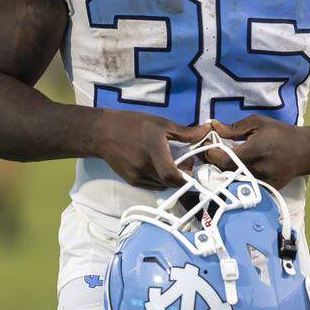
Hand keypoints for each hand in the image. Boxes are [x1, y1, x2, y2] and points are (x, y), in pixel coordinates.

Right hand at [90, 109, 209, 189]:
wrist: (102, 132)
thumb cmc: (133, 124)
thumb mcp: (161, 124)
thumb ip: (185, 133)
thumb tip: (207, 131)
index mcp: (154, 153)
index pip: (173, 177)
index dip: (185, 177)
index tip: (190, 166)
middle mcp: (145, 168)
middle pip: (170, 183)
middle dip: (180, 176)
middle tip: (183, 162)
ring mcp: (137, 177)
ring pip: (161, 185)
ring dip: (169, 178)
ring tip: (169, 162)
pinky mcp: (131, 180)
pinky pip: (151, 185)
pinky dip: (158, 179)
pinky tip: (156, 165)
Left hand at [205, 115, 309, 189]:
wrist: (307, 151)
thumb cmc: (281, 133)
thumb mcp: (258, 123)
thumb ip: (234, 128)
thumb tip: (212, 127)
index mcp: (256, 150)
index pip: (224, 158)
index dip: (210, 154)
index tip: (205, 146)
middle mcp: (258, 168)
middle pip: (226, 171)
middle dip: (213, 162)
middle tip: (208, 153)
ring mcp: (263, 181)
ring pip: (234, 179)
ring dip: (223, 171)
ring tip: (219, 161)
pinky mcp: (267, 189)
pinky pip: (245, 185)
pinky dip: (236, 179)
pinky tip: (233, 170)